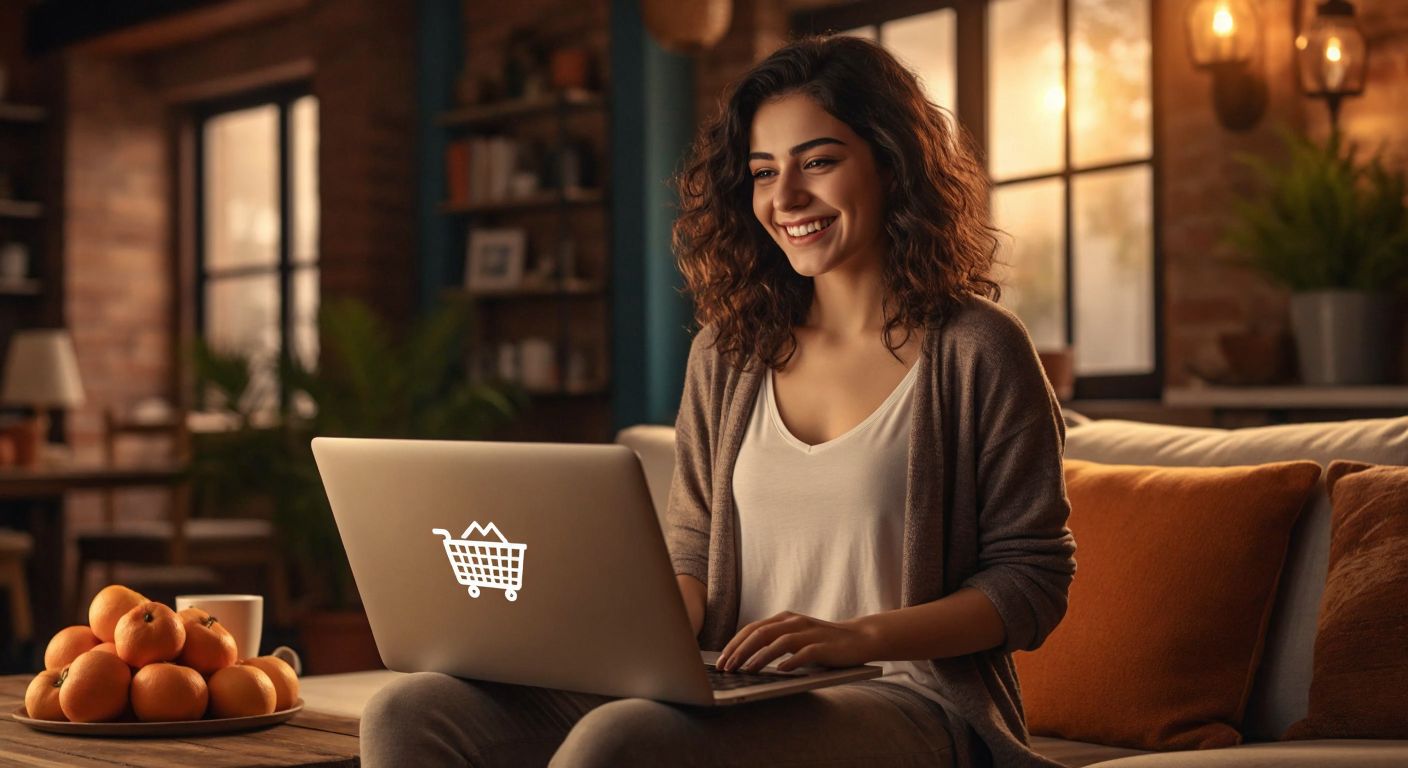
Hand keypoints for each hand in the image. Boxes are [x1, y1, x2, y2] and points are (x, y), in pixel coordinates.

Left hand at [717, 611, 876, 672]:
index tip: (721, 661)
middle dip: (740, 651)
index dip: (735, 644)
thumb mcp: (795, 638)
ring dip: (760, 657)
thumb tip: (745, 659)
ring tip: (746, 671)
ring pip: (778, 642)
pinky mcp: (824, 646)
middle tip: (727, 668)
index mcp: (784, 619)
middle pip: (760, 633)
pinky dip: (790, 661)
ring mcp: (809, 633)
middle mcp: (794, 622)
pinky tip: (779, 671)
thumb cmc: (823, 643)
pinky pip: (804, 653)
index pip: (752, 629)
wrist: (860, 638)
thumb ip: (775, 642)